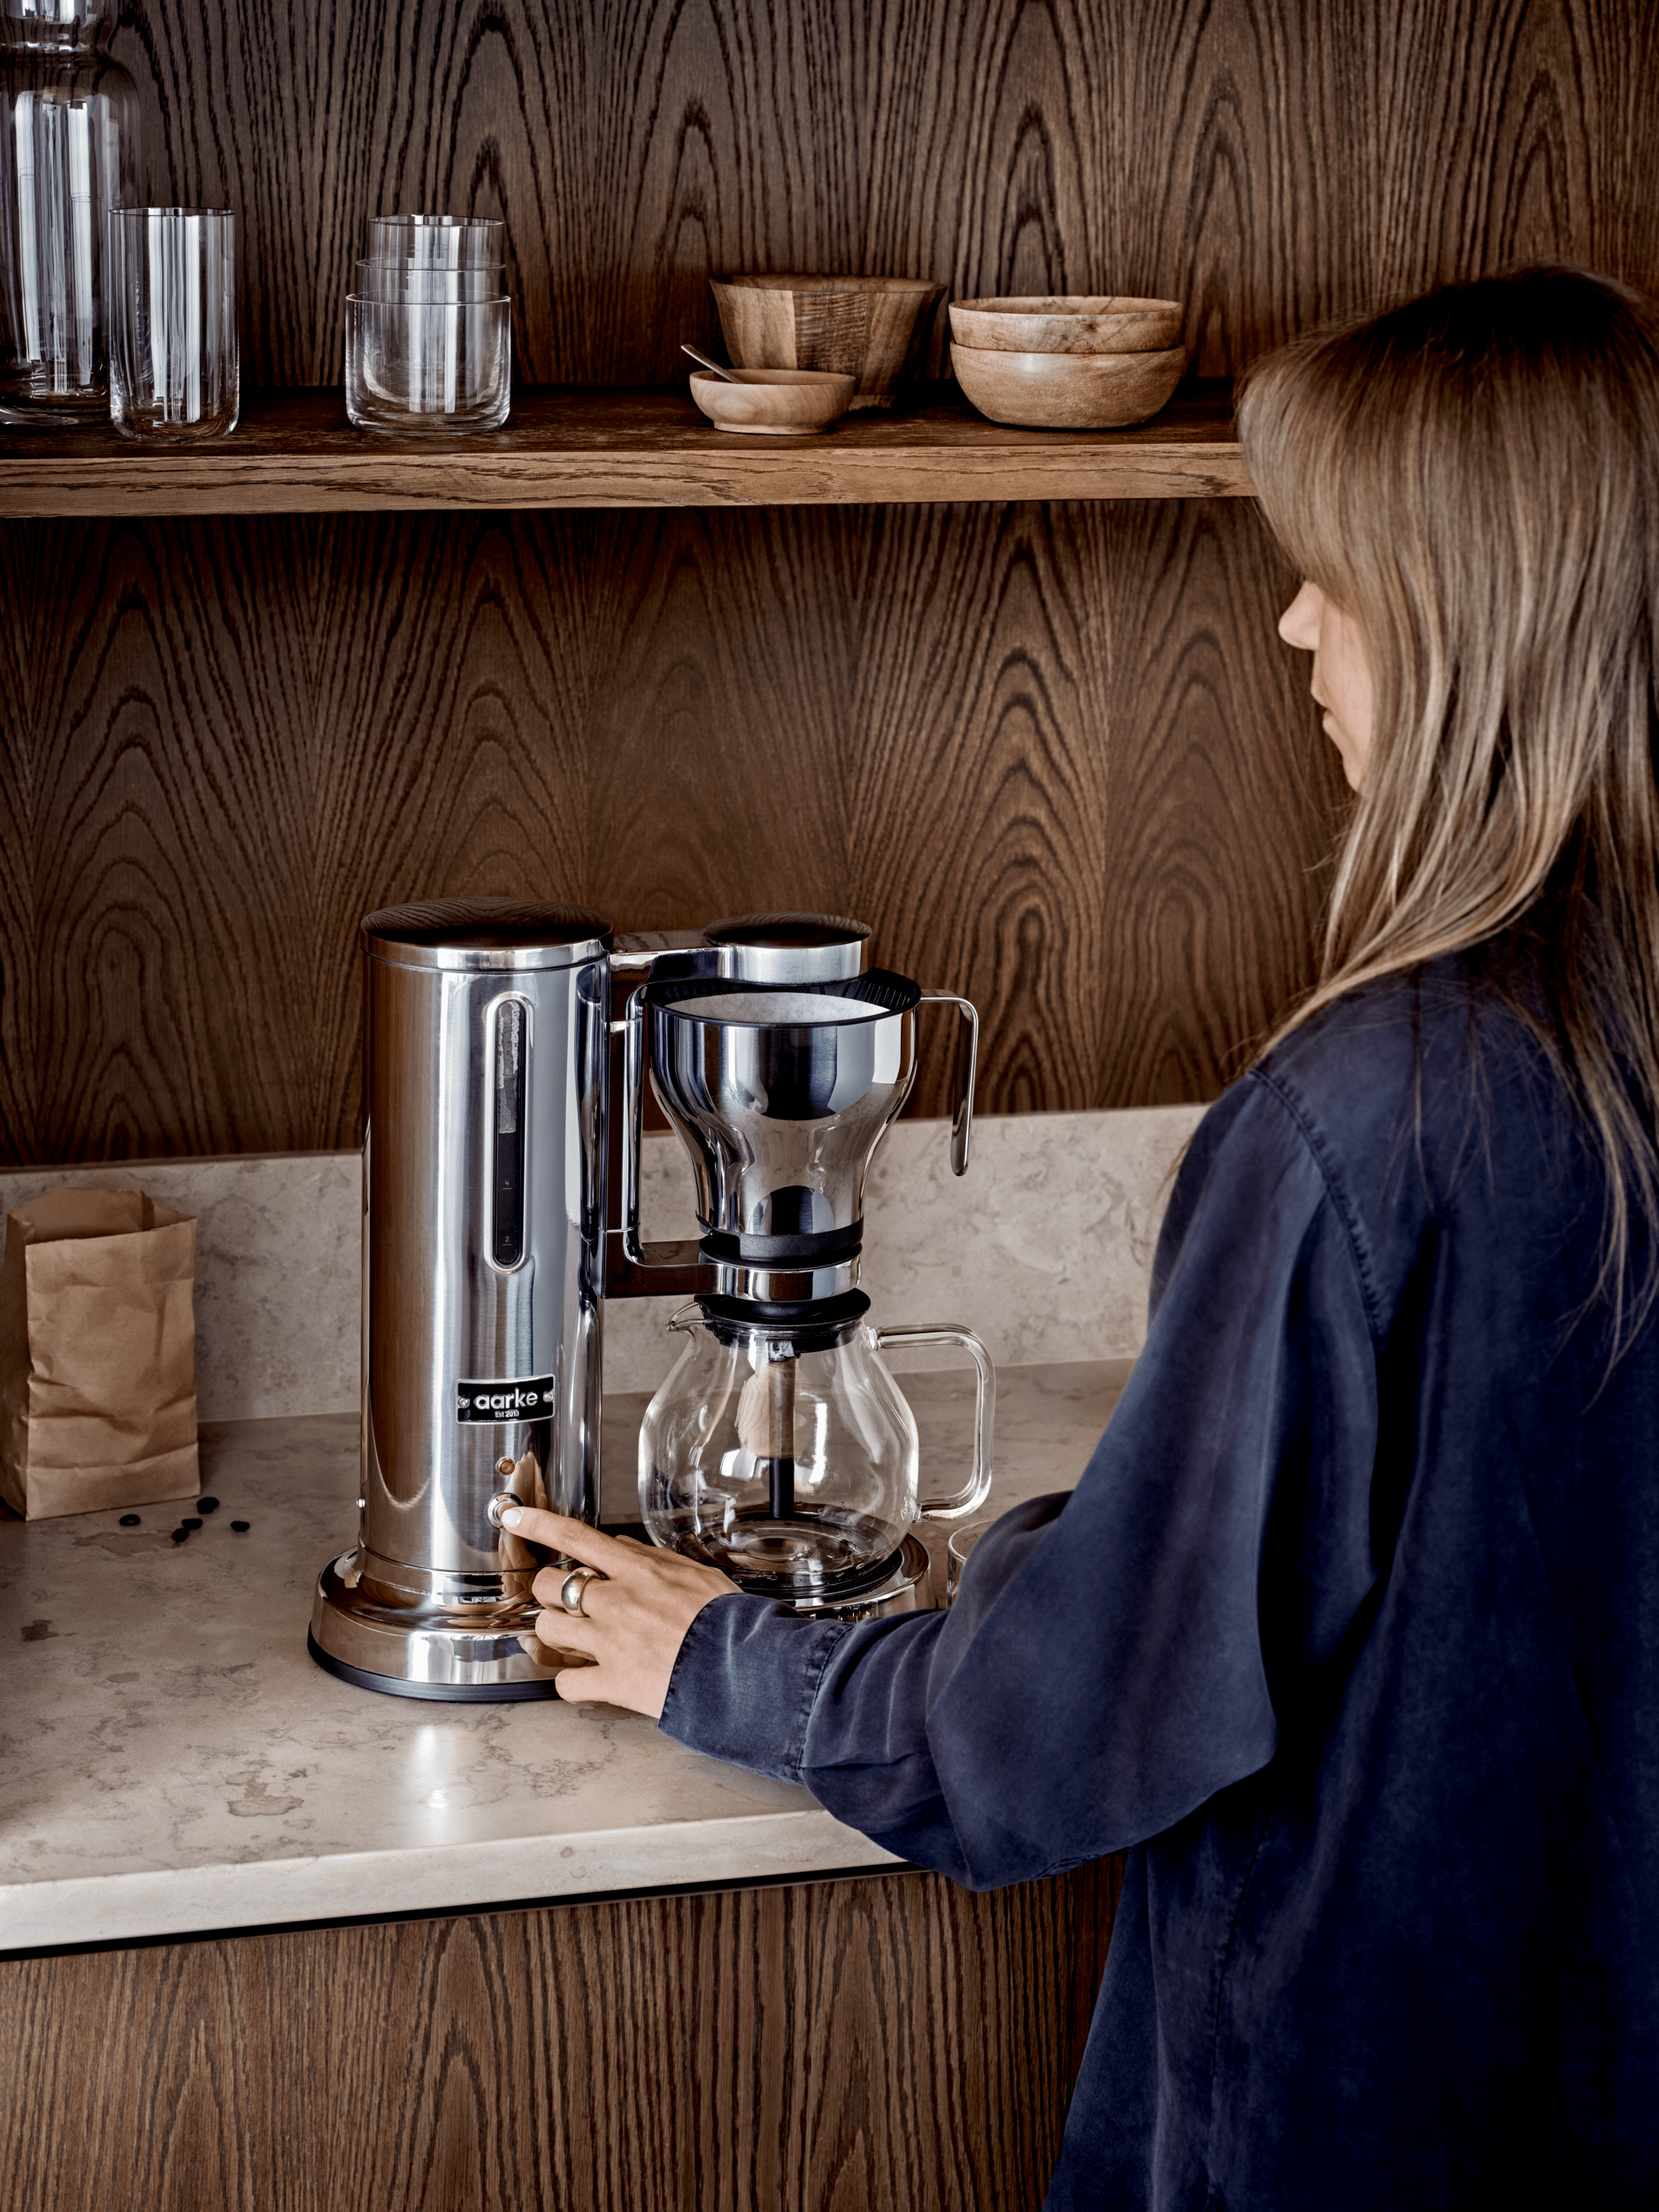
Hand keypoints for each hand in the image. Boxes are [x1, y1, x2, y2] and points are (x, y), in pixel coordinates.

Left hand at [505, 1507, 738, 1716]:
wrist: (744, 1669)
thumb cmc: (729, 1622)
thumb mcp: (696, 1574)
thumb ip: (653, 1559)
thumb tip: (620, 1547)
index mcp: (638, 1571)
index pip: (576, 1537)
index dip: (538, 1524)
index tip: (513, 1516)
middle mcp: (616, 1602)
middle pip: (549, 1585)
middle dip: (549, 1591)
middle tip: (563, 1600)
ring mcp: (609, 1643)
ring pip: (548, 1630)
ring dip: (555, 1634)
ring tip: (574, 1638)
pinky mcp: (612, 1682)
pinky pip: (566, 1682)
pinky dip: (571, 1682)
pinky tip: (586, 1679)